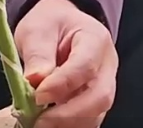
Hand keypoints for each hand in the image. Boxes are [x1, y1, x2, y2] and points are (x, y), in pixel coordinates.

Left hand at [15, 0, 117, 127]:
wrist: (60, 25)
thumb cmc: (50, 24)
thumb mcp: (37, 29)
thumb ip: (37, 54)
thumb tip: (35, 81)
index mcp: (95, 39)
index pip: (85, 66)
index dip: (62, 85)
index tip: (38, 96)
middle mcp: (107, 65)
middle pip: (100, 96)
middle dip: (69, 114)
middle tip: (39, 121)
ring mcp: (105, 85)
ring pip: (96, 113)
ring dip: (69, 123)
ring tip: (40, 124)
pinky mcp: (96, 101)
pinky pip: (89, 119)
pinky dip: (69, 125)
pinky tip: (49, 123)